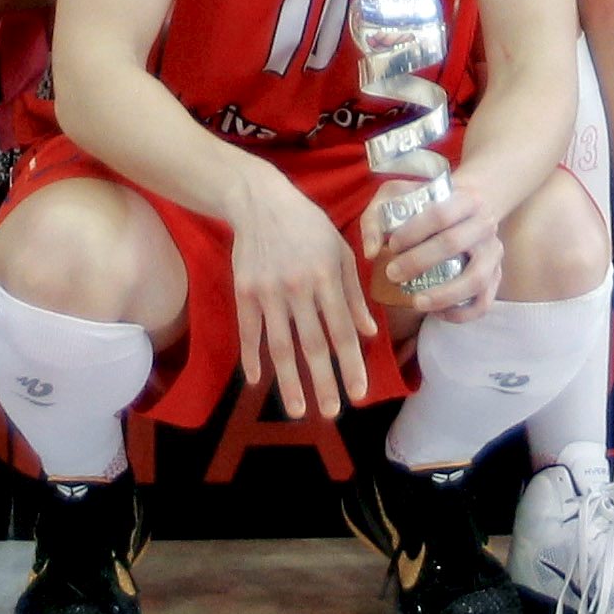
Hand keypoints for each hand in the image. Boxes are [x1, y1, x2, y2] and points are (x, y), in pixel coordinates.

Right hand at [228, 160, 376, 417]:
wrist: (260, 201)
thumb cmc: (309, 225)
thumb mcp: (340, 250)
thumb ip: (354, 294)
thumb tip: (369, 333)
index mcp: (326, 277)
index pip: (342, 330)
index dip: (351, 364)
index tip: (359, 393)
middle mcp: (298, 287)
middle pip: (312, 344)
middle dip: (324, 382)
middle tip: (332, 412)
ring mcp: (267, 291)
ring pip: (280, 345)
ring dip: (289, 380)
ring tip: (298, 410)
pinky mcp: (244, 290)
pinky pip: (248, 331)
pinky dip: (251, 357)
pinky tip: (257, 381)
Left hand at [357, 177, 504, 322]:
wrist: (464, 212)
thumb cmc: (426, 206)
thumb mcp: (398, 197)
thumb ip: (376, 218)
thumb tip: (371, 252)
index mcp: (465, 199)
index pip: (440, 214)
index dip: (414, 232)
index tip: (391, 246)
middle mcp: (485, 224)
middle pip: (454, 244)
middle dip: (419, 262)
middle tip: (392, 274)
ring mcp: (493, 253)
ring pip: (476, 279)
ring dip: (444, 294)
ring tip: (416, 302)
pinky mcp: (495, 277)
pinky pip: (484, 303)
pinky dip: (461, 313)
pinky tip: (437, 313)